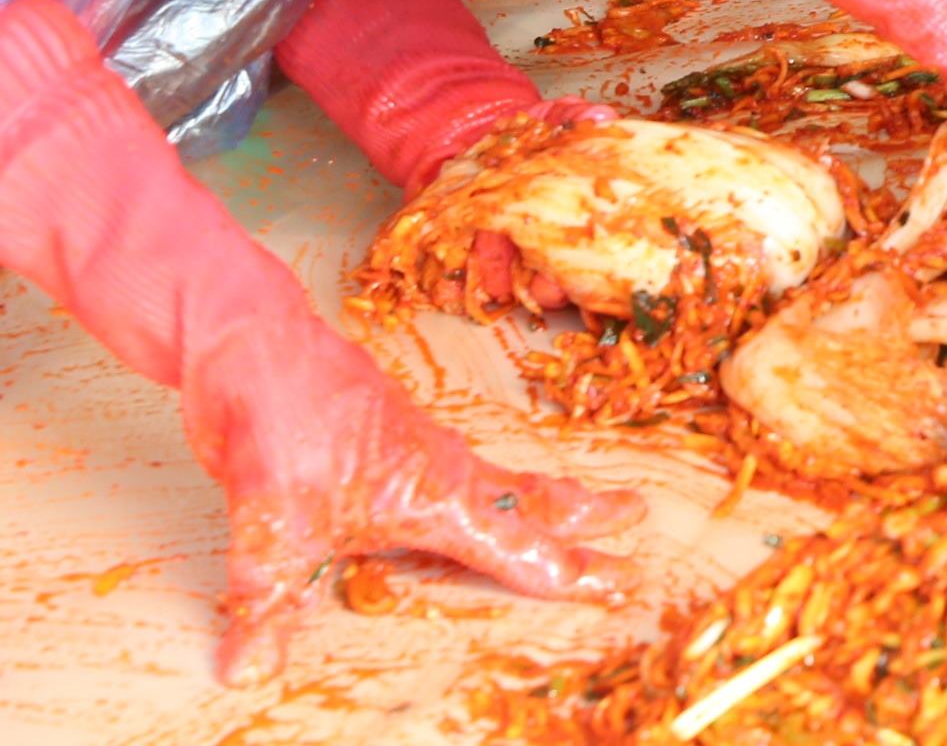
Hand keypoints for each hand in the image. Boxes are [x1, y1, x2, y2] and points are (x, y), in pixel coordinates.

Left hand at [0, 0, 633, 681]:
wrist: (253, 342)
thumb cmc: (280, 420)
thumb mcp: (268, 521)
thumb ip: (266, 599)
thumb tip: (245, 669)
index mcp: (432, 491)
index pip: (514, 542)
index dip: (567, 567)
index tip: (619, 580)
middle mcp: (439, 467)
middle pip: (529, 497)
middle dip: (582, 515)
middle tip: (637, 518)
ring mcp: (417, 445)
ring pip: (497, 478)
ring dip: (543, 496)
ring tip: (577, 508)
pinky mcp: (389, 434)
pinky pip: (459, 465)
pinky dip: (488, 482)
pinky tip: (470, 489)